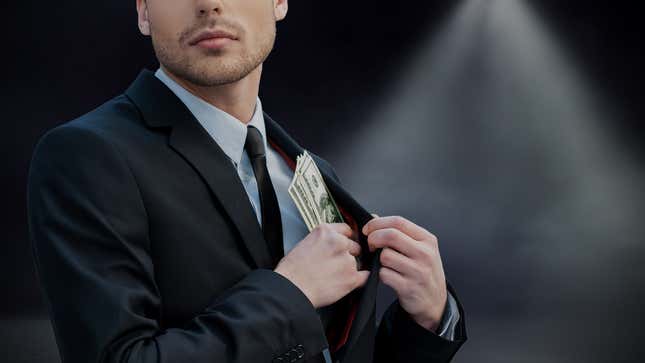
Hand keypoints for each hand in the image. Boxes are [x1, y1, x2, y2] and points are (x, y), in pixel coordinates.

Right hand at [274, 223, 369, 307]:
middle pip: (354, 246)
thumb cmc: (292, 271)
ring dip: (349, 269)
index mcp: (325, 232)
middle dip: (347, 254)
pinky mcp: (352, 277)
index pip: (347, 230)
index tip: (345, 245)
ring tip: (332, 277)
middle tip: (334, 265)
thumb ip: (323, 240)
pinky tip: (346, 282)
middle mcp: (339, 242)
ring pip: (357, 262)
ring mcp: (347, 260)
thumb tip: (332, 245)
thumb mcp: (305, 243)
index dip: (346, 239)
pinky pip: (364, 276)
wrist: (291, 289)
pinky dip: (358, 280)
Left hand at [363, 216, 446, 331]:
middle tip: (370, 245)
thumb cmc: (423, 270)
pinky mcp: (408, 287)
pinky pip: (384, 274)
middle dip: (373, 238)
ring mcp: (418, 271)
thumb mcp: (419, 248)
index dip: (377, 223)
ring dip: (378, 260)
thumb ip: (400, 233)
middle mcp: (425, 254)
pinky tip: (388, 276)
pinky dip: (380, 274)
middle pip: (390, 235)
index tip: (368, 229)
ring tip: (385, 264)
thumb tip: (374, 218)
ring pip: (385, 256)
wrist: (434, 301)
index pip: (398, 222)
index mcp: (427, 240)